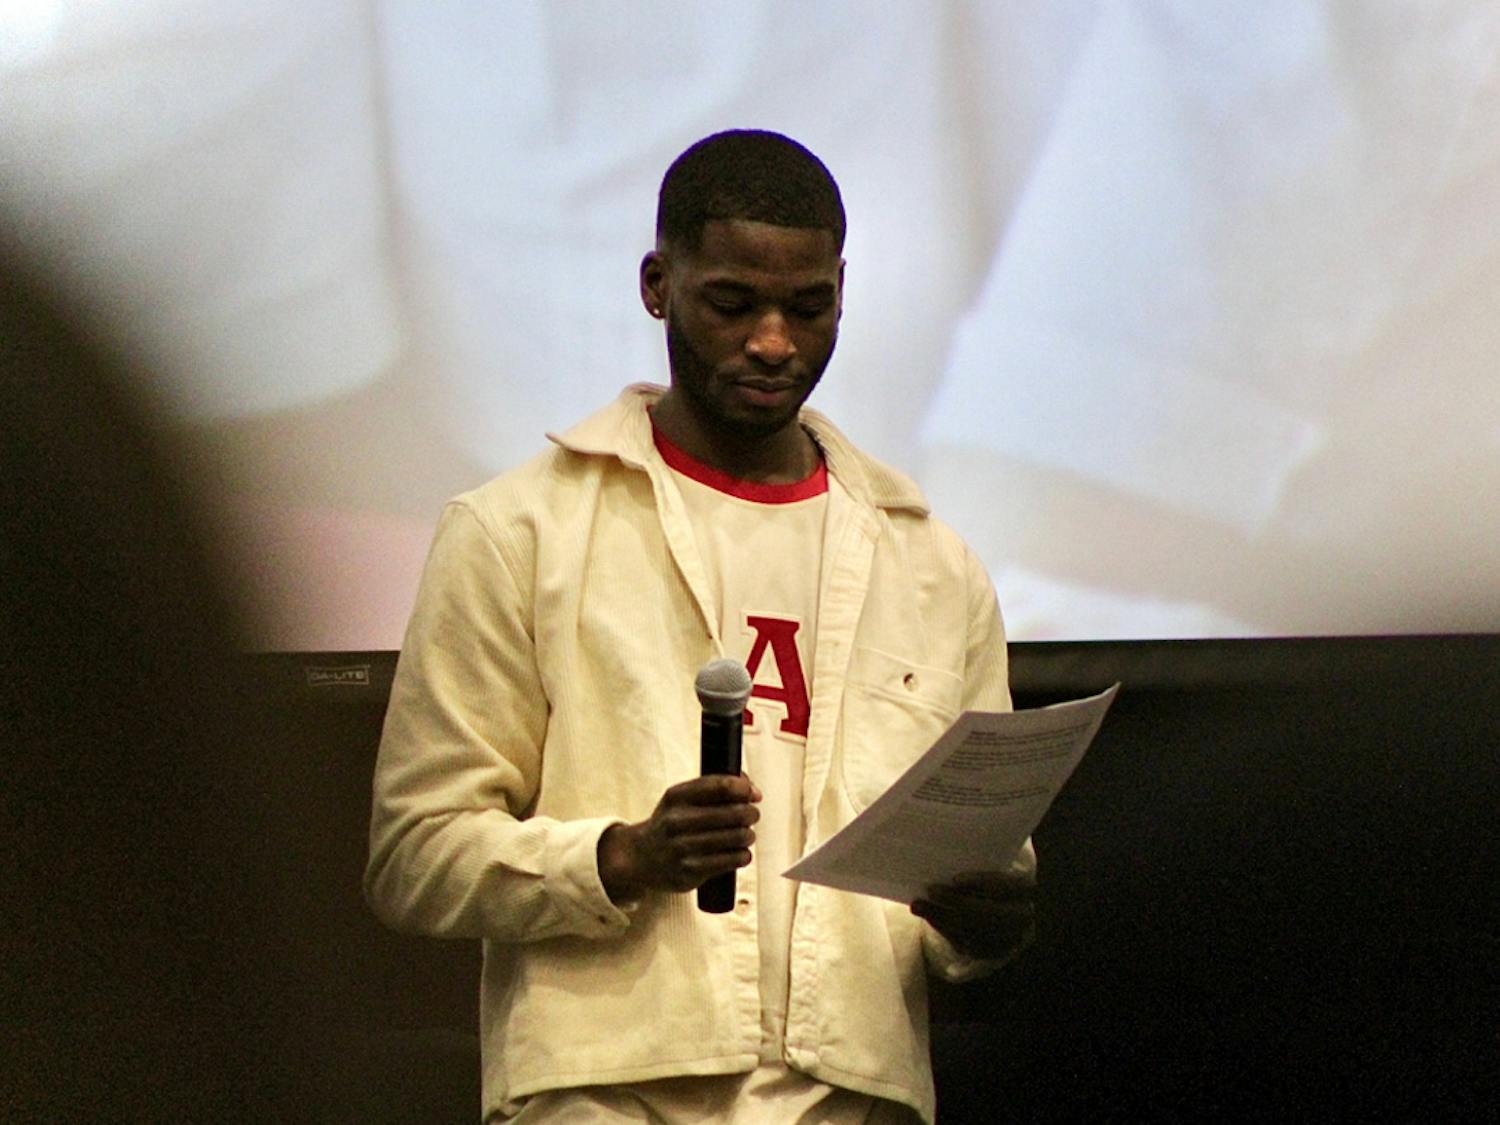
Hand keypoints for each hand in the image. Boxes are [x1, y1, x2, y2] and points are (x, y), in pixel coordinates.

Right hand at [597, 775, 761, 903]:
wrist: (641, 858)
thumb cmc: (670, 823)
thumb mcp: (681, 798)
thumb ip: (714, 787)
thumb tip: (754, 792)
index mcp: (676, 797)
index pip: (721, 786)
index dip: (744, 789)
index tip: (752, 794)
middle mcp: (677, 821)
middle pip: (734, 813)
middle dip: (750, 813)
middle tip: (751, 816)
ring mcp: (683, 848)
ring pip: (736, 837)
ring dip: (748, 835)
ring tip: (746, 835)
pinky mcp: (690, 872)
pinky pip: (731, 861)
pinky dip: (743, 855)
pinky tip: (740, 853)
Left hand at [911, 870, 1036, 960]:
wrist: (1000, 903)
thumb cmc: (990, 877)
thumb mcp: (988, 867)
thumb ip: (973, 864)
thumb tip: (943, 863)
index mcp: (1025, 889)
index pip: (1007, 886)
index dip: (981, 883)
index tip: (954, 879)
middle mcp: (1023, 916)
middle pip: (988, 913)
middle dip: (956, 903)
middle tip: (931, 891)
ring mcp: (1009, 938)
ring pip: (973, 931)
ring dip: (943, 918)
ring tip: (918, 905)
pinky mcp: (991, 952)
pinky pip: (966, 944)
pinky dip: (945, 930)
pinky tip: (930, 917)